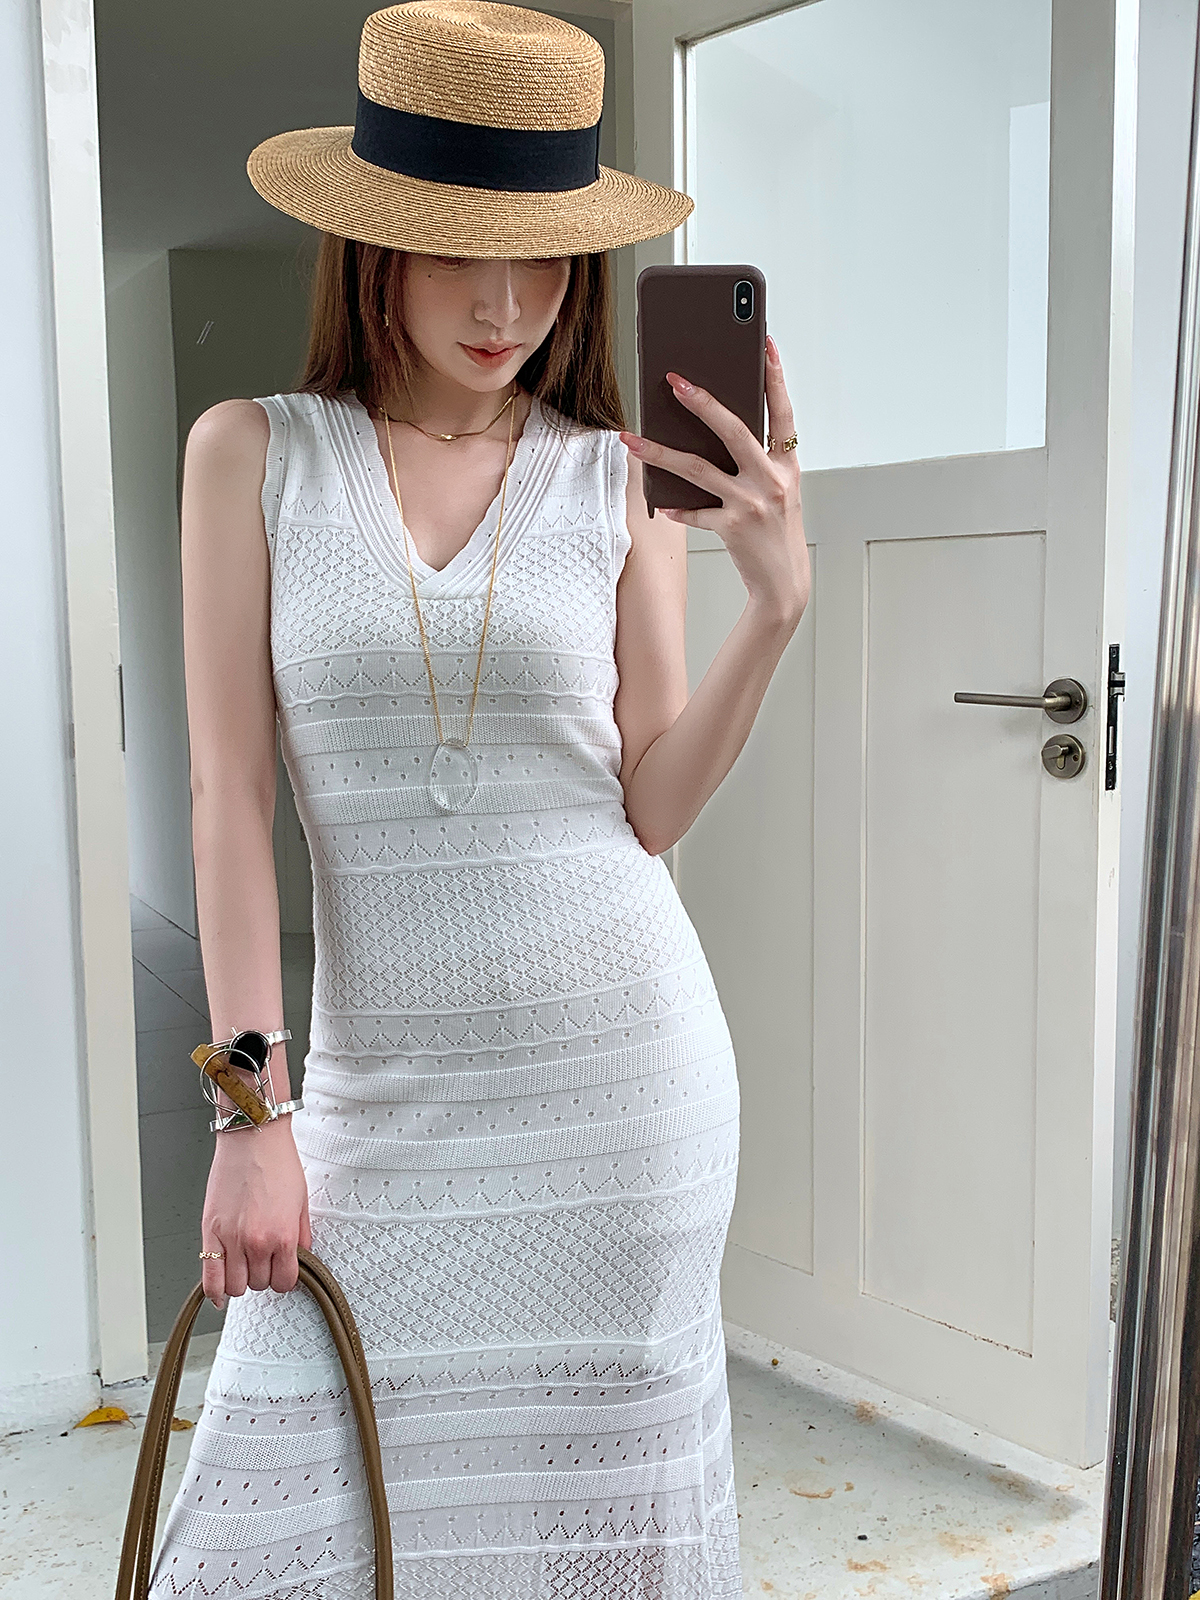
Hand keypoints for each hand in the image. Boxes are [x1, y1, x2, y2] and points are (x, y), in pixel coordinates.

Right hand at [200, 1116, 311, 1309]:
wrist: (253, 1137)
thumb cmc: (277, 1162)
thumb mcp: (302, 1202)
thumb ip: (302, 1236)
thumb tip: (300, 1258)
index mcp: (283, 1235)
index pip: (284, 1283)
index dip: (284, 1278)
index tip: (282, 1271)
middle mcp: (256, 1242)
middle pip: (259, 1285)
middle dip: (263, 1275)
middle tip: (264, 1258)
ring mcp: (231, 1239)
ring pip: (235, 1286)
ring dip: (241, 1279)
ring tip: (244, 1264)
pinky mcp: (210, 1232)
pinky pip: (209, 1279)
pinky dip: (215, 1291)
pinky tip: (221, 1292)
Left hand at [619, 334, 808, 627]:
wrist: (785, 583)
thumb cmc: (776, 531)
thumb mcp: (777, 490)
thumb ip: (754, 461)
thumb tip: (709, 430)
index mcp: (787, 465)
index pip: (782, 411)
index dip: (774, 376)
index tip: (763, 342)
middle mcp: (772, 480)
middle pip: (733, 431)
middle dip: (702, 403)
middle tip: (673, 380)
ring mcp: (752, 504)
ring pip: (698, 469)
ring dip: (660, 452)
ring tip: (631, 439)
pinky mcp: (733, 529)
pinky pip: (696, 512)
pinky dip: (678, 507)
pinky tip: (660, 502)